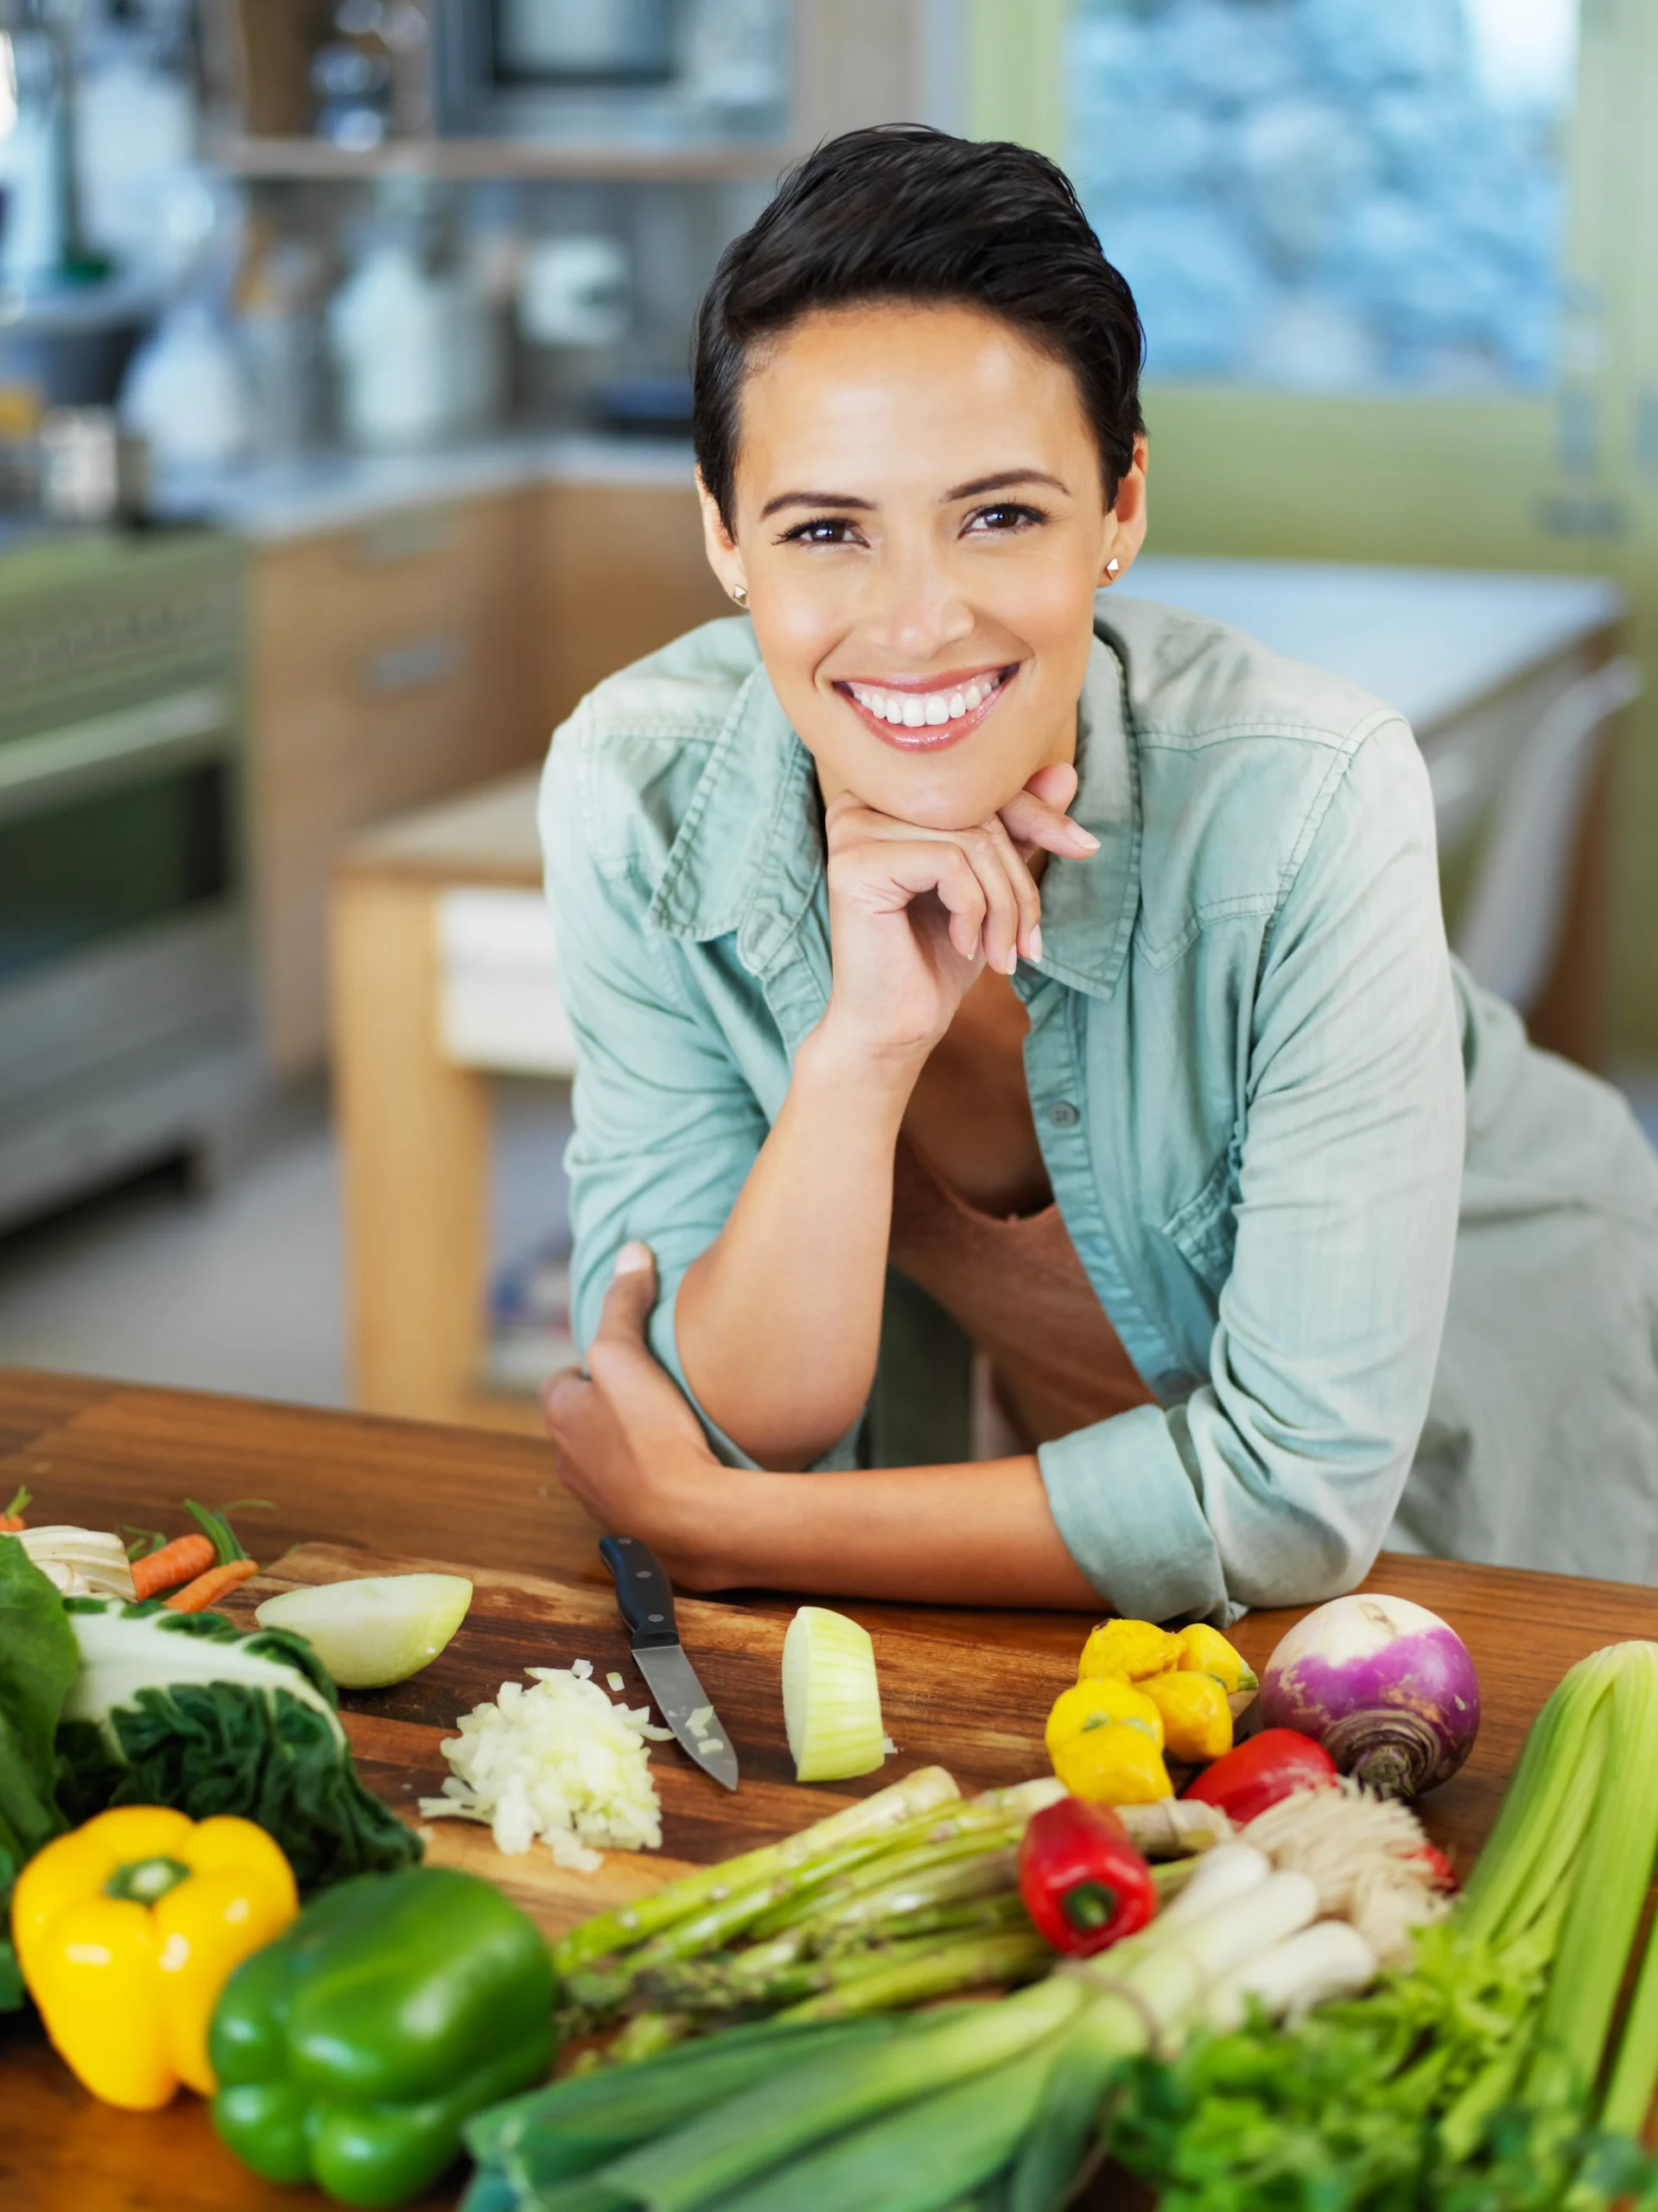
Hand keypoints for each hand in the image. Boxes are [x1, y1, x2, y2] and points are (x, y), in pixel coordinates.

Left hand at [541, 1242, 725, 1582]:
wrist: (689, 1518)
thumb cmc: (650, 1433)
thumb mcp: (627, 1353)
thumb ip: (624, 1303)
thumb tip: (630, 1251)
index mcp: (560, 1417)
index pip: (562, 1382)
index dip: (592, 1368)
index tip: (627, 1363)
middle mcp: (568, 1462)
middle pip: (584, 1422)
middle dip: (609, 1409)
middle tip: (652, 1395)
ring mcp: (599, 1501)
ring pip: (608, 1461)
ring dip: (630, 1447)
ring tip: (671, 1432)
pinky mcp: (632, 1528)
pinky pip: (636, 1494)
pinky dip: (653, 1481)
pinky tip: (685, 1470)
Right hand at [818, 762, 1097, 1067]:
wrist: (895, 1026)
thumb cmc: (937, 957)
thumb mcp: (991, 886)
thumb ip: (1017, 829)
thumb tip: (1064, 771)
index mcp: (890, 798)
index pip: (980, 786)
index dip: (1039, 816)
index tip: (1085, 847)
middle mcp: (862, 801)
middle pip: (979, 812)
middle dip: (1020, 882)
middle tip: (1029, 942)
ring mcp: (853, 827)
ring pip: (972, 841)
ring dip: (1004, 906)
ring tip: (1003, 954)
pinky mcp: (855, 861)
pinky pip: (950, 864)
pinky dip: (974, 911)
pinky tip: (963, 946)